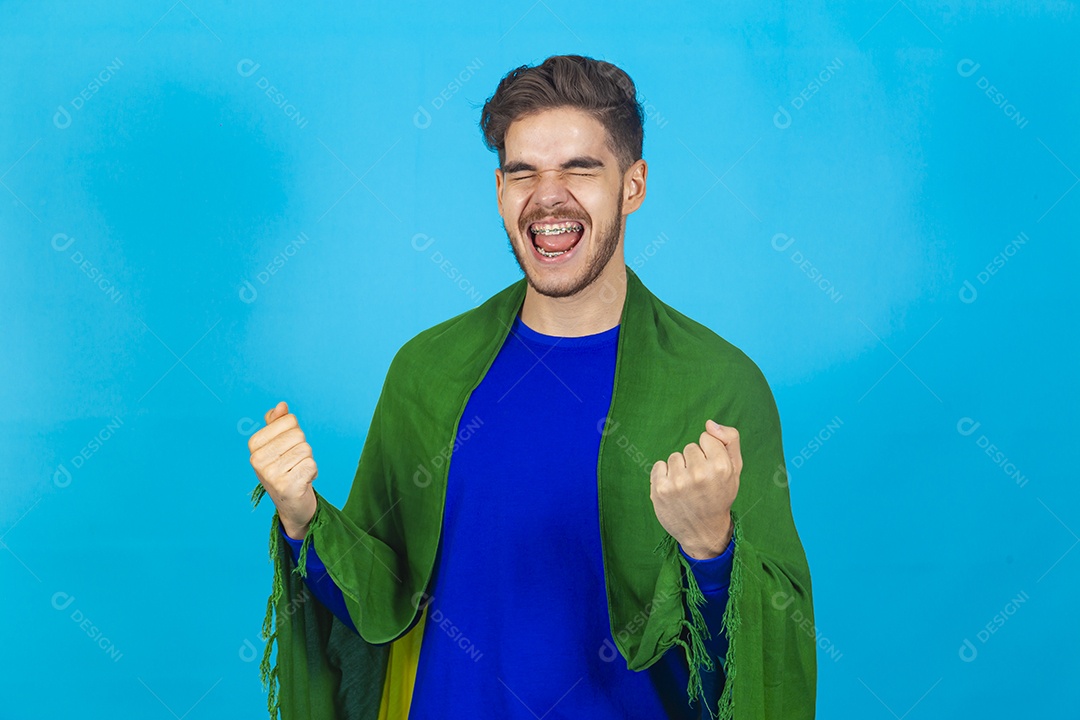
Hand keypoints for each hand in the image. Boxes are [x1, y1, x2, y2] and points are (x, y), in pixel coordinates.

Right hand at [248, 401, 318, 539]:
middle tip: (294, 463)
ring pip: (306, 450)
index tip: (288, 448)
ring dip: (308, 461)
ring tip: (297, 472)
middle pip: (299, 435)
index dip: (295, 433)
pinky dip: (312, 473)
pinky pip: (311, 465)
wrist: (291, 503)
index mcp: (255, 445)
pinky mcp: (285, 487)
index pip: (289, 420)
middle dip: (303, 448)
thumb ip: (278, 423)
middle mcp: (258, 459)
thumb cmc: (286, 469)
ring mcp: (270, 474)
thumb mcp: (279, 444)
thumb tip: (281, 405)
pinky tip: (302, 482)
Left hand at [650, 419, 741, 558]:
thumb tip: (709, 423)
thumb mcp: (735, 469)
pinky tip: (674, 490)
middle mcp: (699, 474)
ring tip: (687, 487)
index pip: (707, 437)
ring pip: (674, 457)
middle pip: (690, 447)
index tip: (712, 469)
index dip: (709, 452)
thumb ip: (729, 440)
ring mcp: (678, 482)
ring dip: (679, 469)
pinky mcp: (660, 489)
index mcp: (721, 467)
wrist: (704, 531)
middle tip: (700, 482)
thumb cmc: (720, 496)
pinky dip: (664, 475)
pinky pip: (659, 465)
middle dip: (694, 461)